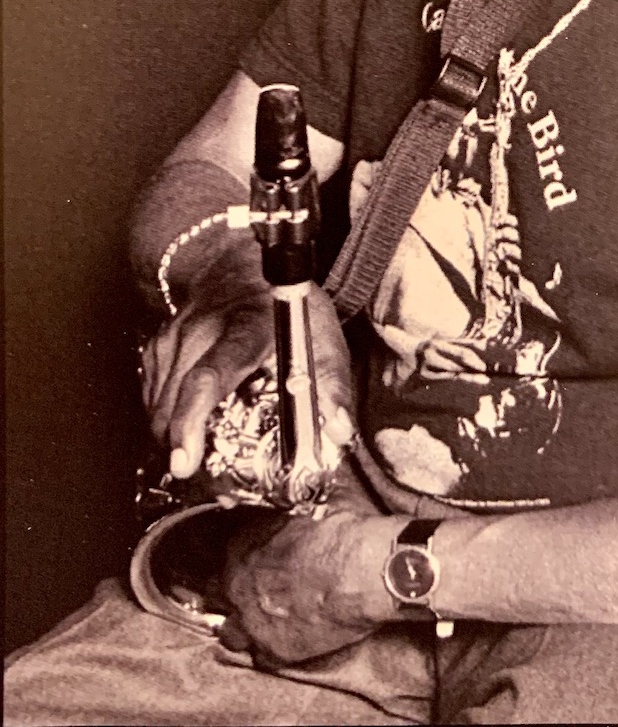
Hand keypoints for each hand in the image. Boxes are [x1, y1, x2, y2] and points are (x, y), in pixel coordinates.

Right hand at [141, 279, 354, 477]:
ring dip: (173, 442)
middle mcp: (198, 332)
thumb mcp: (321, 332)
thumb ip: (332, 383)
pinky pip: (151, 401)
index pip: (208, 377)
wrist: (235, 263)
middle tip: (210, 482)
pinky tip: (190, 431)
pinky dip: (166, 424)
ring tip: (204, 459)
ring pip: (156, 409)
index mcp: (243, 328)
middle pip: (172, 403)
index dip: (192, 421)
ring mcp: (171, 340)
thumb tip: (338, 431)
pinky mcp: (155, 351)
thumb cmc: (282, 302)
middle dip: (183, 450)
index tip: (186, 460)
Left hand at [219, 491, 404, 663]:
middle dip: (234, 589)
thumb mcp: (312, 508)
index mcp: (244, 544)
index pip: (227, 550)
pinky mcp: (274, 651)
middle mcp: (238, 584)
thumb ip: (291, 517)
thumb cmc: (342, 534)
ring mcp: (252, 621)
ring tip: (263, 619)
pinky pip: (259, 655)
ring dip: (242, 624)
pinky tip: (286, 638)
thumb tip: (299, 507)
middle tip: (257, 588)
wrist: (362, 572)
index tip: (258, 556)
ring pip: (229, 630)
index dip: (244, 554)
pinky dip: (269, 648)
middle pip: (217, 590)